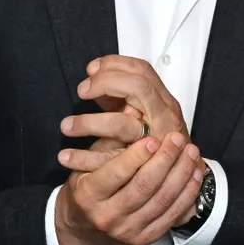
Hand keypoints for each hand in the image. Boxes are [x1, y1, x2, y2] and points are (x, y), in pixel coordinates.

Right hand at [54, 131, 202, 244]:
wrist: (81, 229)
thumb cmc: (84, 190)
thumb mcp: (85, 163)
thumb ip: (110, 140)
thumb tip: (132, 110)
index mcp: (88, 196)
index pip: (116, 173)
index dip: (137, 155)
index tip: (153, 138)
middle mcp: (108, 217)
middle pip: (144, 187)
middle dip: (165, 160)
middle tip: (177, 139)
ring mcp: (128, 231)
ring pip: (162, 200)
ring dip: (181, 173)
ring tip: (191, 152)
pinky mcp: (146, 238)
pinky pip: (172, 214)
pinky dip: (187, 193)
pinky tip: (193, 174)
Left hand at [59, 55, 199, 173]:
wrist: (176, 179)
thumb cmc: (158, 143)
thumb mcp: (144, 115)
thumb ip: (122, 99)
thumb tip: (94, 82)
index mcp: (164, 102)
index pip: (142, 71)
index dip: (115, 65)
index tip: (92, 69)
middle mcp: (164, 118)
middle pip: (137, 88)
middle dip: (105, 84)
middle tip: (83, 91)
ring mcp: (155, 142)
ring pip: (121, 125)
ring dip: (89, 123)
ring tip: (67, 126)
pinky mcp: (141, 168)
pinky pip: (110, 159)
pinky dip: (84, 158)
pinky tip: (67, 157)